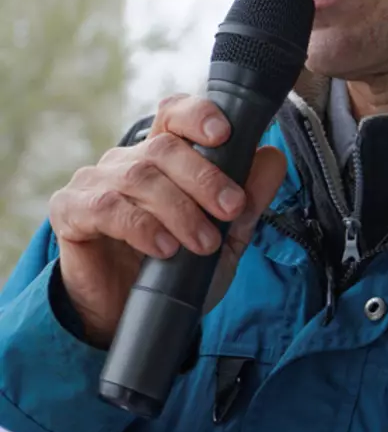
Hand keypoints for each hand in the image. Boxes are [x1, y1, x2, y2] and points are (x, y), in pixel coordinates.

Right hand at [49, 95, 285, 343]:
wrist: (128, 317)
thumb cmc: (176, 269)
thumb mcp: (225, 238)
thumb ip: (249, 200)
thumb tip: (273, 157)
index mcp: (163, 156)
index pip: (175, 114)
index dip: (197, 115)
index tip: (224, 135)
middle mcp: (127, 161)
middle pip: (164, 147)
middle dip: (205, 178)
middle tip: (231, 210)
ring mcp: (95, 182)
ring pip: (139, 178)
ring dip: (179, 210)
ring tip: (203, 243)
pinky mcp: (71, 211)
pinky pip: (105, 207)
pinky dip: (141, 227)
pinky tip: (164, 248)